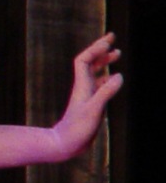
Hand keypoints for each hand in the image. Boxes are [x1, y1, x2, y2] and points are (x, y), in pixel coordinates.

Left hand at [52, 33, 122, 159]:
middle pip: (89, 62)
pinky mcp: (89, 105)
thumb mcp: (94, 110)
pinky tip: (112, 79)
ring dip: (104, 61)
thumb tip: (119, 75)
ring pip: (94, 73)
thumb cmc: (77, 129)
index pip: (84, 60)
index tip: (108, 42)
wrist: (64, 144)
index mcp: (82, 86)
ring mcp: (86, 96)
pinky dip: (106, 78)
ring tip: (116, 53)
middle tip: (112, 38)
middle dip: (100, 49)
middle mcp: (83, 88)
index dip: (95, 49)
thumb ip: (106, 93)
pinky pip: (98, 86)